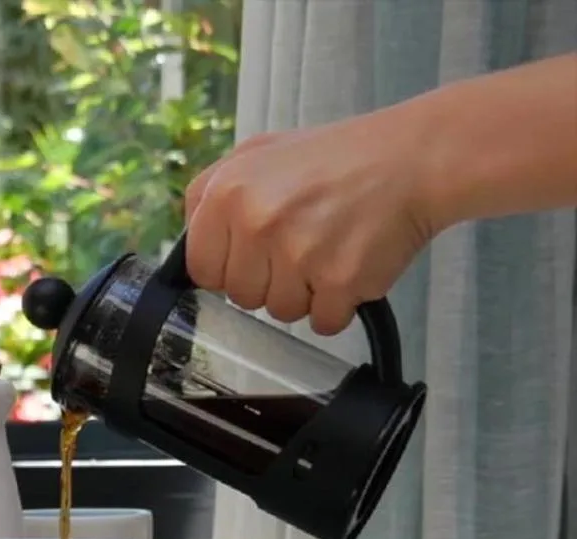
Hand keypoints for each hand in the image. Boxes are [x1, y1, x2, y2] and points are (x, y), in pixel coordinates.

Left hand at [183, 111, 438, 334]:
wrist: (413, 158)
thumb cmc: (336, 158)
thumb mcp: (257, 154)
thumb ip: (212, 194)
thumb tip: (188, 243)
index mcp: (226, 193)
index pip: (202, 269)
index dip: (229, 269)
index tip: (253, 258)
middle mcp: (256, 223)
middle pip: (241, 297)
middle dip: (270, 282)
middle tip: (302, 247)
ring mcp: (298, 254)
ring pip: (281, 313)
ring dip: (306, 295)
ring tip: (329, 251)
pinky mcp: (339, 280)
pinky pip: (324, 323)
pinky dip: (340, 306)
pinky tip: (351, 267)